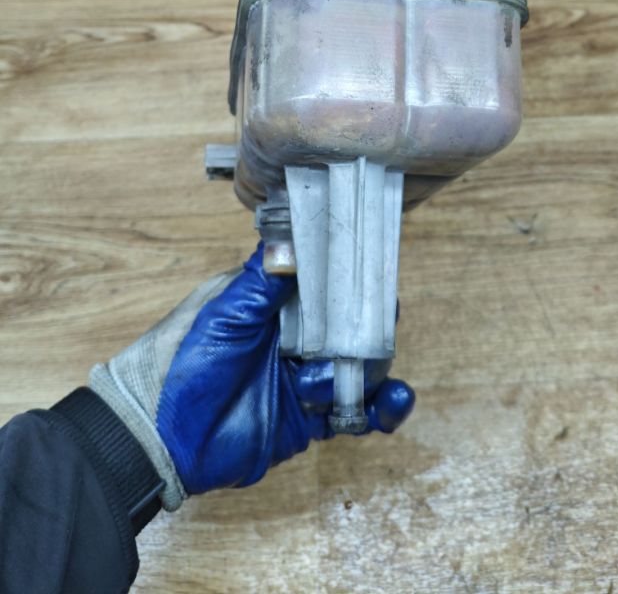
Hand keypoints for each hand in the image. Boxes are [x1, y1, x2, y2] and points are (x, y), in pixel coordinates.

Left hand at [89, 243, 414, 509]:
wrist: (161, 437)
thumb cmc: (182, 363)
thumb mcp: (221, 316)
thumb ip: (260, 283)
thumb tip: (289, 243)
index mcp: (277, 305)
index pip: (327, 285)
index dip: (353, 281)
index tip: (375, 279)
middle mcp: (296, 339)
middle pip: (352, 328)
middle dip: (366, 331)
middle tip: (366, 339)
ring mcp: (304, 380)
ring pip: (358, 370)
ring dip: (370, 371)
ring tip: (359, 382)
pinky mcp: (308, 421)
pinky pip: (355, 413)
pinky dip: (381, 408)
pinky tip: (393, 401)